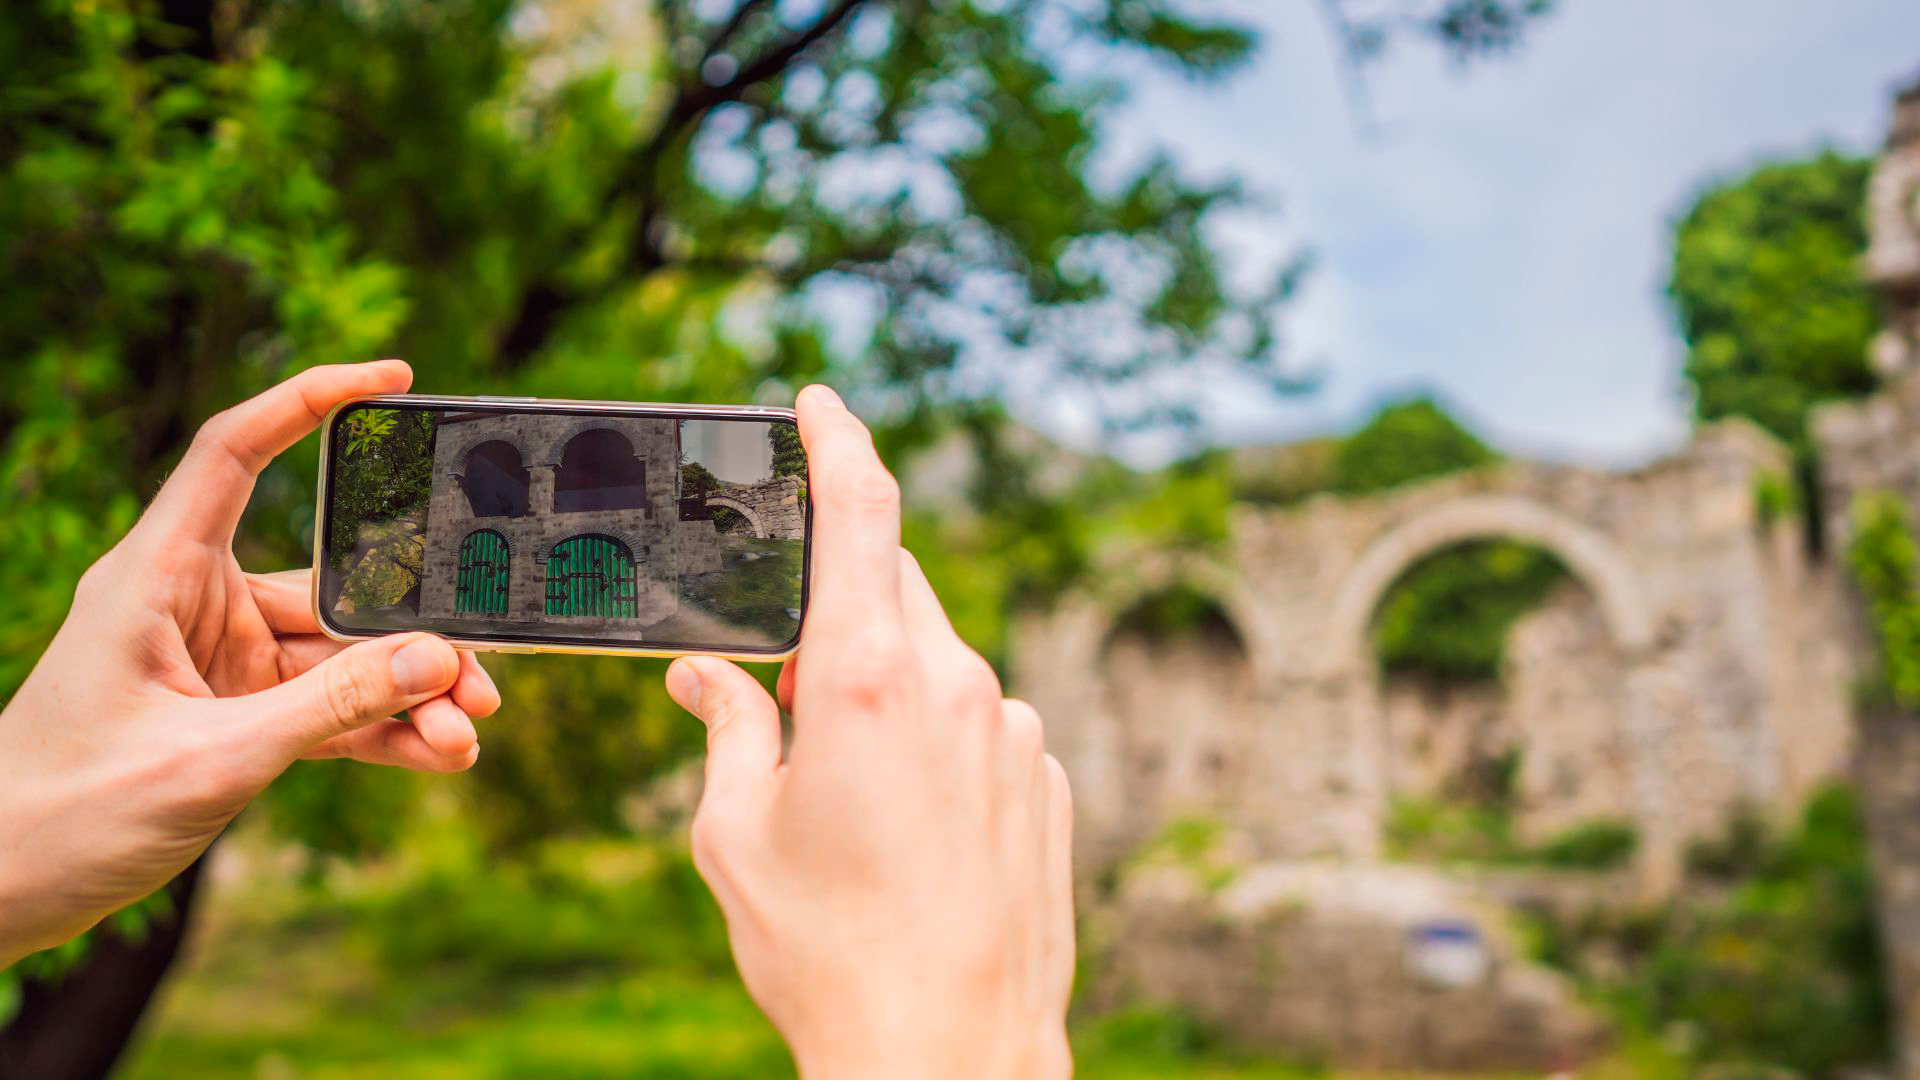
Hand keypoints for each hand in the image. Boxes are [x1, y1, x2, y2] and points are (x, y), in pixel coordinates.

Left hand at [0, 361, 499, 965]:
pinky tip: (438, 755)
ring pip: (339, 659)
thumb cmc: (65, 812)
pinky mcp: (233, 717)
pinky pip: (325, 709)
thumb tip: (434, 659)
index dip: (309, 402)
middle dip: (412, 634)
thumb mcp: (210, 759)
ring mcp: (218, 663)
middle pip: (329, 587)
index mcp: (156, 574)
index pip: (235, 452)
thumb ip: (329, 707)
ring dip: (407, 697)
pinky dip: (379, 731)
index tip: (394, 379)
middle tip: (481, 678)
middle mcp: (192, 604)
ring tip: (468, 736)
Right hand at [665, 385, 1073, 1079]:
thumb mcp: (737, 836)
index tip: (822, 403)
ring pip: (941, 663)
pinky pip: (984, 725)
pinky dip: (940, 742)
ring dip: (889, 688)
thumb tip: (705, 676)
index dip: (839, 441)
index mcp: (870, 679)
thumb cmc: (828, 952)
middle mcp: (961, 685)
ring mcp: (1017, 732)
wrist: (950, 1056)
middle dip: (839, 608)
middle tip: (790, 688)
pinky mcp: (1050, 780)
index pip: (862, 512)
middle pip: (894, 589)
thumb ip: (727, 728)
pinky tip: (910, 830)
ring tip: (848, 795)